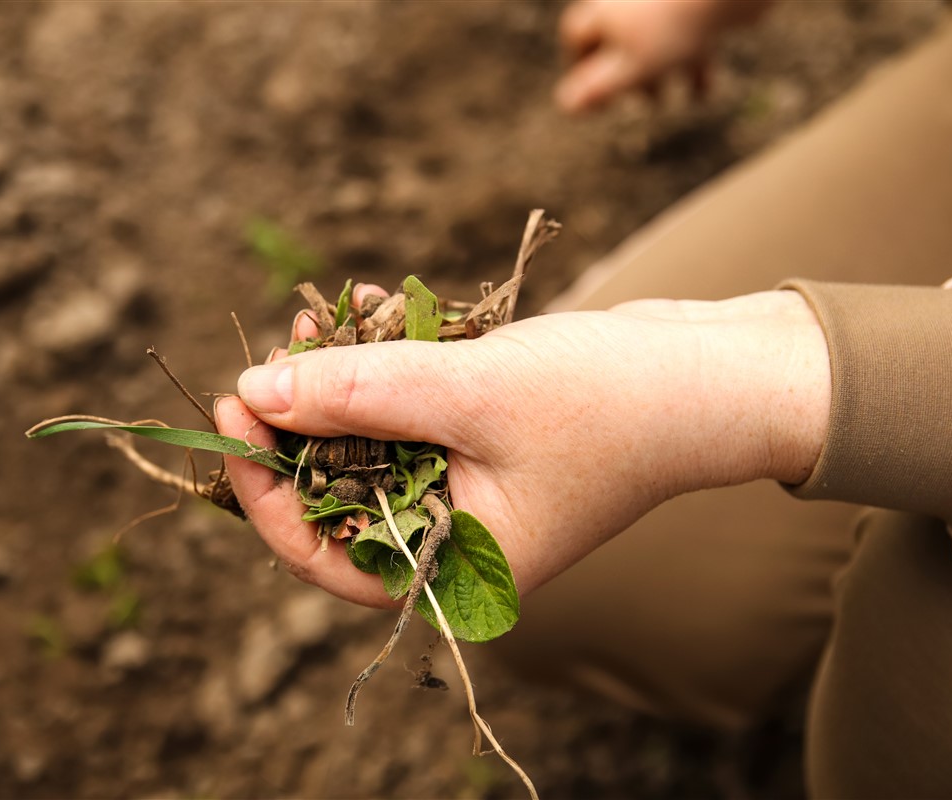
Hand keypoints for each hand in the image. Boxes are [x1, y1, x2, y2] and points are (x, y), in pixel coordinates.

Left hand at [216, 290, 828, 606]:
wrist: (716, 371)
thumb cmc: (613, 401)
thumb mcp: (472, 394)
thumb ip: (360, 394)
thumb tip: (256, 392)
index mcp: (460, 567)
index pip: (330, 557)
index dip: (268, 494)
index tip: (235, 413)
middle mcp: (460, 535)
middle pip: (342, 494)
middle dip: (299, 423)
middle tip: (270, 353)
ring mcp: (472, 482)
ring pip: (372, 439)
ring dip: (338, 379)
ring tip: (313, 315)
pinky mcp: (483, 432)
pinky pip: (411, 403)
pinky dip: (386, 358)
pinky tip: (366, 303)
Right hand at [555, 0, 772, 112]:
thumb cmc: (676, 28)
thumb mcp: (632, 68)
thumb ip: (598, 88)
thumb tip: (565, 106)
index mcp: (606, 11)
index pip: (576, 34)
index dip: (577, 64)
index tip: (592, 91)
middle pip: (618, 38)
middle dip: (630, 74)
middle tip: (647, 100)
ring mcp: (664, 0)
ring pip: (657, 39)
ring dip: (665, 72)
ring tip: (680, 99)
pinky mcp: (695, 2)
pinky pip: (688, 32)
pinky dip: (692, 59)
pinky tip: (706, 90)